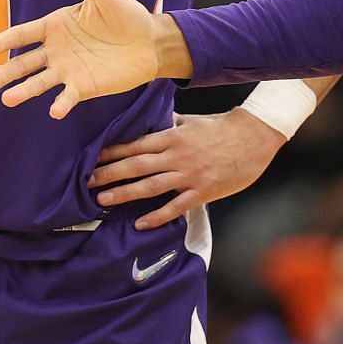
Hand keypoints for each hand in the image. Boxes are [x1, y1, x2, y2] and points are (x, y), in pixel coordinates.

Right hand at [0, 0, 159, 117]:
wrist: (150, 41)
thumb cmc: (125, 12)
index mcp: (55, 26)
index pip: (22, 34)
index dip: (2, 41)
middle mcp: (55, 50)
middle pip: (22, 64)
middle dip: (0, 76)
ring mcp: (68, 70)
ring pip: (39, 82)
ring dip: (24, 91)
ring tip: (7, 100)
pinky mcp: (84, 87)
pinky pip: (68, 96)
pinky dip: (61, 104)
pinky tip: (54, 111)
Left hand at [90, 110, 285, 229]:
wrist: (255, 136)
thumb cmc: (223, 127)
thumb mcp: (192, 120)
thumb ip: (170, 124)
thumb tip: (153, 121)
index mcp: (172, 136)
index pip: (134, 145)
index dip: (111, 153)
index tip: (91, 159)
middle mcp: (176, 156)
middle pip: (135, 166)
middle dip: (109, 174)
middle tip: (87, 182)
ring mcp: (189, 175)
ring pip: (150, 186)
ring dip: (124, 193)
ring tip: (103, 200)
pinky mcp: (203, 191)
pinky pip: (176, 207)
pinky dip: (157, 216)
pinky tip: (140, 223)